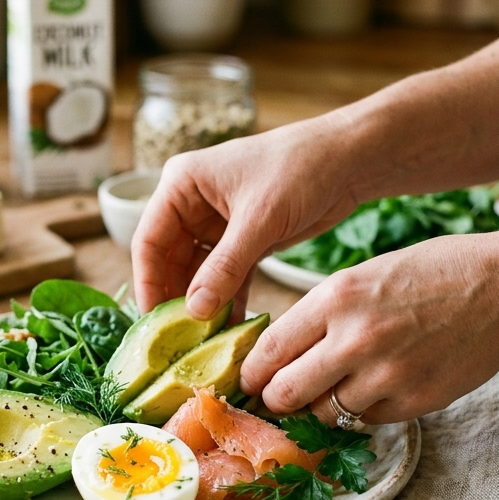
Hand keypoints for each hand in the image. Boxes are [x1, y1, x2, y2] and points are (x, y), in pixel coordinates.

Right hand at [132, 113, 359, 319]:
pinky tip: (230, 328)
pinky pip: (226, 277)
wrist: (349, 159)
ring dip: (203, 304)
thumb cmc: (300, 168)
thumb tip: (194, 310)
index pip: (149, 240)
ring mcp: (218, 224)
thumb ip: (225, 267)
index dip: (149, 282)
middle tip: (179, 339)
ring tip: (204, 340)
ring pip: (198, 273)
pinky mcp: (245, 240)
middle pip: (170, 261)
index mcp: (181, 185)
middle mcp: (192, 204)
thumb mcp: (259, 219)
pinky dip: (228, 300)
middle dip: (177, 298)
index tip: (154, 321)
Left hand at [239, 230, 498, 422]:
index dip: (252, 373)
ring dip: (320, 409)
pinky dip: (363, 411)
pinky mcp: (413, 402)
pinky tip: (376, 389)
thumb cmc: (433, 273)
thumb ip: (323, 313)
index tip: (249, 381)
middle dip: (276, 399)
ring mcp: (385, 375)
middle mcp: (353, 339)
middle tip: (279, 397)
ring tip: (330, 393)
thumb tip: (282, 351)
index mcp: (334, 298)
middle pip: (285, 394)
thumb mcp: (364, 276)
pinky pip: (367, 420)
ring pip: (323, 415)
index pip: (268, 351)